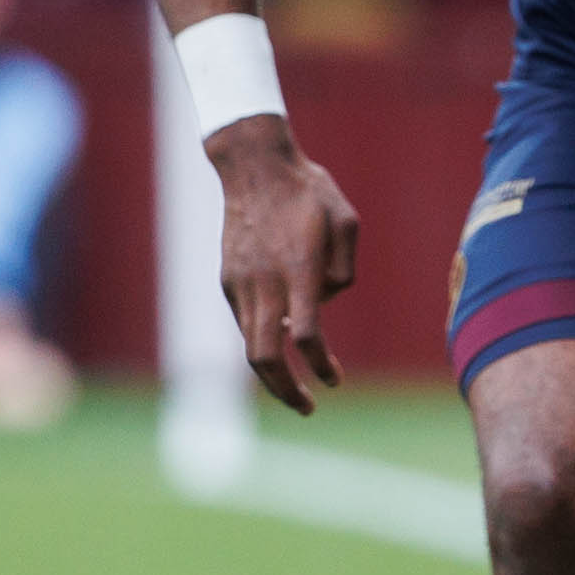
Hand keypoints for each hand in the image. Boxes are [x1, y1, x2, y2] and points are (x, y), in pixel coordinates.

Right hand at [209, 122, 358, 413]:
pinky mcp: (228, 279)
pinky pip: (245, 322)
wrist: (254, 165)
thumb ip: (345, 269)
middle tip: (309, 408)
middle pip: (266, 357)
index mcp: (297, 268)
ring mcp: (240, 282)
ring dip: (271, 376)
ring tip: (294, 391)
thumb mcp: (347, 221)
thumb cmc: (309, 190)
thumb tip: (324, 303)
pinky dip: (261, 341)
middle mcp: (264, 281)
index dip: (321, 365)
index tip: (335, 380)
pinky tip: (280, 344)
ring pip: (250, 346)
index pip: (306, 335)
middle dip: (287, 391)